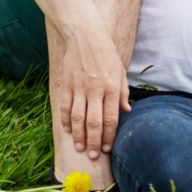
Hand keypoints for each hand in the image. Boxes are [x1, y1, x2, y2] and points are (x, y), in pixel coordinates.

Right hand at [57, 24, 130, 158]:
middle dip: (93, 142)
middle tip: (92, 156)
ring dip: (78, 136)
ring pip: (78, 118)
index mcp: (112, 86)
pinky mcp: (66, 84)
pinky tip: (68, 131)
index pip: (111, 118)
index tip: (107, 148)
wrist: (84, 35)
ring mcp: (79, 87)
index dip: (109, 136)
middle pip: (94, 123)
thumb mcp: (120, 70)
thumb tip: (126, 111)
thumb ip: (123, 91)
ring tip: (79, 148)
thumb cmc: (105, 53)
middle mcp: (96, 89)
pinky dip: (66, 121)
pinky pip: (65, 107)